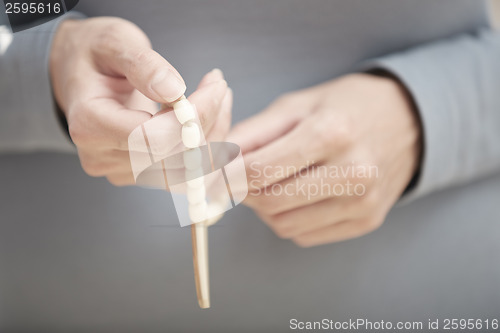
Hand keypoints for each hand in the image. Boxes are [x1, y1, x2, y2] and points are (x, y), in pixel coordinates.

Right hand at [50, 17, 231, 185]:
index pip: (151, 137)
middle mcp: (101, 156)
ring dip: (212, 134)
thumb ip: (142, 64)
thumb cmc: (95, 56)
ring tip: (216, 97)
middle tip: (219, 87)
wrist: (81, 76)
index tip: (214, 87)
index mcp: (89, 124)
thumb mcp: (114, 42)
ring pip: (185, 169)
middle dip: (207, 121)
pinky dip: (205, 146)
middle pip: (172, 155)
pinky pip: (184, 172)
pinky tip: (209, 117)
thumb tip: (174, 90)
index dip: (192, 117)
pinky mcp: (138, 175)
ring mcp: (120, 171)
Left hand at [228, 73, 421, 246]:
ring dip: (266, 207)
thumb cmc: (345, 107)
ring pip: (284, 225)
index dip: (227, 175)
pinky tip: (300, 194)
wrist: (407, 121)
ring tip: (275, 181)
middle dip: (245, 191)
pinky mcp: (367, 221)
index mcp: (332, 132)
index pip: (259, 170)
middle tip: (244, 175)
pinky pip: (305, 235)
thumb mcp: (297, 104)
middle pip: (269, 202)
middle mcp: (353, 172)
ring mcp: (363, 202)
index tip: (215, 173)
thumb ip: (252, 133)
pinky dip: (290, 218)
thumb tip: (215, 162)